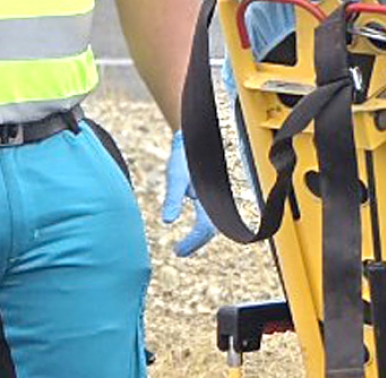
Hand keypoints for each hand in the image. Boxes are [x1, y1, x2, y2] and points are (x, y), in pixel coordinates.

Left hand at [162, 131, 216, 256]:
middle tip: (180, 251)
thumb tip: (167, 221)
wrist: (196, 133)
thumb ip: (172, 197)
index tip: (177, 252)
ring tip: (185, 242)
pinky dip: (204, 222)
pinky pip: (213, 211)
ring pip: (214, 220)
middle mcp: (219, 196)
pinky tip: (192, 223)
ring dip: (200, 233)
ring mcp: (218, 193)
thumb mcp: (175, 175)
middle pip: (212, 227)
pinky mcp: (215, 190)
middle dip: (197, 241)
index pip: (206, 229)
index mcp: (211, 195)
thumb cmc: (184, 154)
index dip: (192, 243)